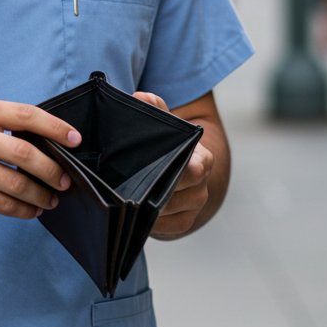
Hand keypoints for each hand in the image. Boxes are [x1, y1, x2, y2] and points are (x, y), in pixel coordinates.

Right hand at [0, 99, 79, 220]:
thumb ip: (4, 125)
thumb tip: (50, 143)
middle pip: (25, 153)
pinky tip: (32, 209)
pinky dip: (24, 210)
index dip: (55, 127)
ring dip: (41, 194)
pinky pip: (4, 204)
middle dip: (52, 170)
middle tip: (65, 179)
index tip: (75, 139)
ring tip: (51, 198)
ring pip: (17, 184)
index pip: (26, 115)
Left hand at [134, 92, 215, 238]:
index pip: (194, 170)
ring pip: (169, 214)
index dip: (175, 172)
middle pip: (179, 196)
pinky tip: (132, 215)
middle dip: (153, 194)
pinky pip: (165, 228)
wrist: (183, 168)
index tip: (151, 171)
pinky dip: (149, 223)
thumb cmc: (170, 144)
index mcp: (202, 160)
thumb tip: (142, 97)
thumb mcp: (166, 124)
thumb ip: (155, 108)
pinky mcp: (182, 224)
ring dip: (147, 210)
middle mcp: (201, 186)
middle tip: (127, 190)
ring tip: (124, 200)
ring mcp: (193, 207)